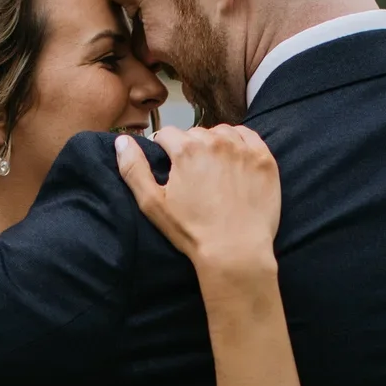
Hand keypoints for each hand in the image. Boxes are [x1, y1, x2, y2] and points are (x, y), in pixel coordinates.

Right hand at [115, 125, 280, 277]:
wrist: (235, 252)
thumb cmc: (191, 231)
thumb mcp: (152, 204)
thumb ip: (133, 168)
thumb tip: (121, 140)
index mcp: (186, 149)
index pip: (168, 134)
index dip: (164, 149)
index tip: (170, 166)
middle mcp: (216, 141)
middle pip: (196, 133)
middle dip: (190, 148)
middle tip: (193, 175)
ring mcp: (243, 149)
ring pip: (222, 132)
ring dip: (215, 144)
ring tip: (214, 169)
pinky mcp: (264, 160)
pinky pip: (249, 137)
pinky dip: (240, 144)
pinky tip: (235, 162)